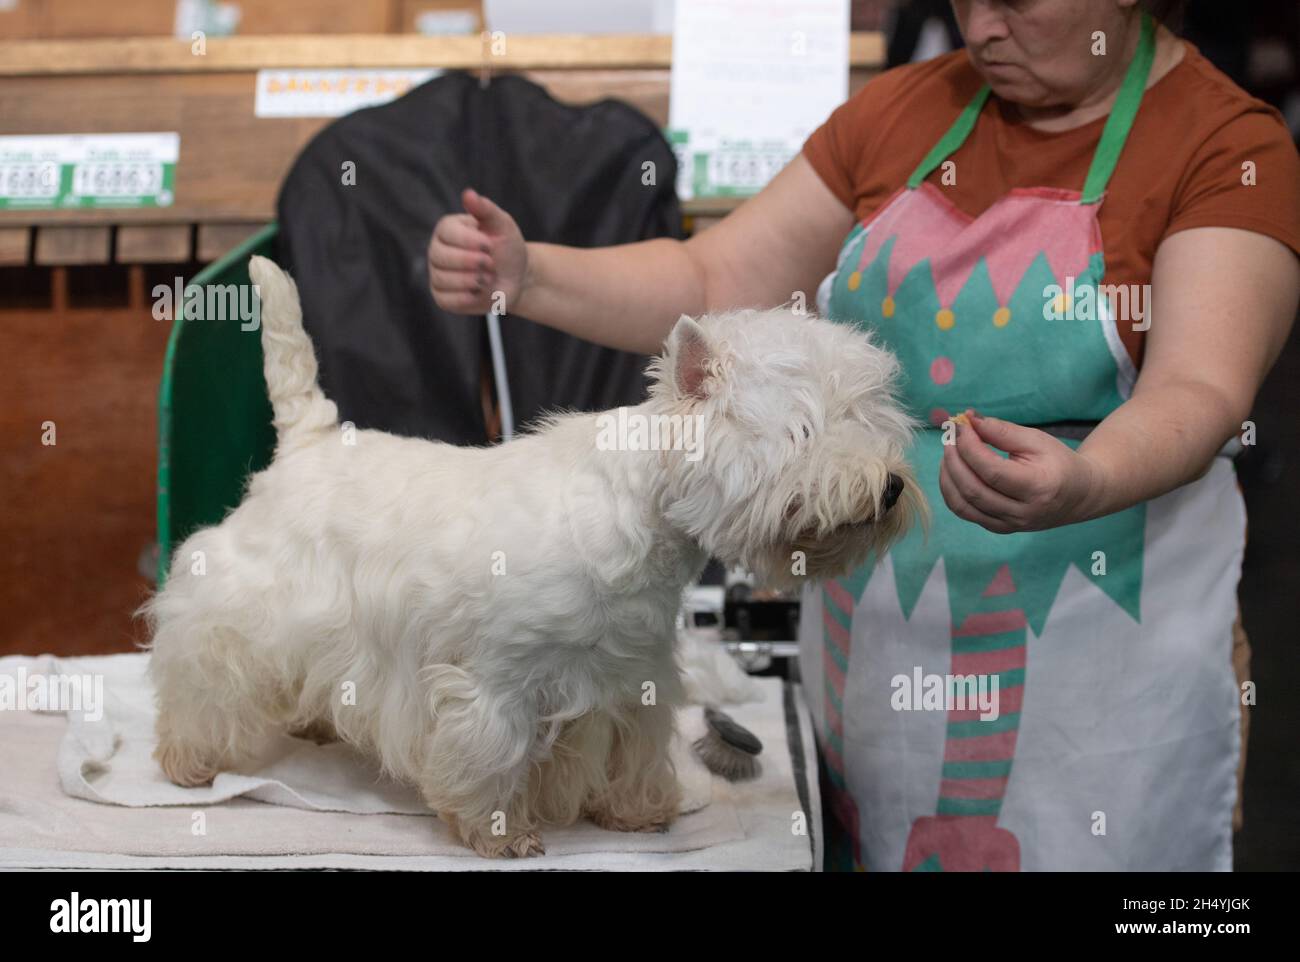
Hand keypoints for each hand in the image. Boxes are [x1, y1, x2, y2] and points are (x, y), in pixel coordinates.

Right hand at [428, 188, 527, 314]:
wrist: (517, 277)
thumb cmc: (507, 247)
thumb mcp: (502, 224)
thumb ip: (485, 209)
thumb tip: (468, 194)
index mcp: (447, 229)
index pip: (445, 232)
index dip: (469, 240)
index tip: (490, 245)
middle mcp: (437, 251)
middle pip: (439, 256)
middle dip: (471, 262)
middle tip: (491, 264)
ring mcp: (438, 275)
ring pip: (442, 279)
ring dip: (472, 280)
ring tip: (489, 277)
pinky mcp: (443, 298)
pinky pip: (446, 299)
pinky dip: (467, 298)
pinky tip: (480, 291)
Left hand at [938, 410, 1103, 533]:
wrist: (1079, 495)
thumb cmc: (1058, 463)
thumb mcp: (1037, 440)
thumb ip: (1002, 431)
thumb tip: (969, 420)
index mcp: (1037, 488)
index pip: (991, 470)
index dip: (969, 446)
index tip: (960, 425)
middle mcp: (1022, 513)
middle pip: (972, 489)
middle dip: (954, 459)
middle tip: (950, 436)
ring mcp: (1009, 525)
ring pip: (962, 504)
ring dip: (948, 475)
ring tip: (949, 452)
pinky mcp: (999, 528)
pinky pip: (965, 512)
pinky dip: (952, 490)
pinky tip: (953, 470)